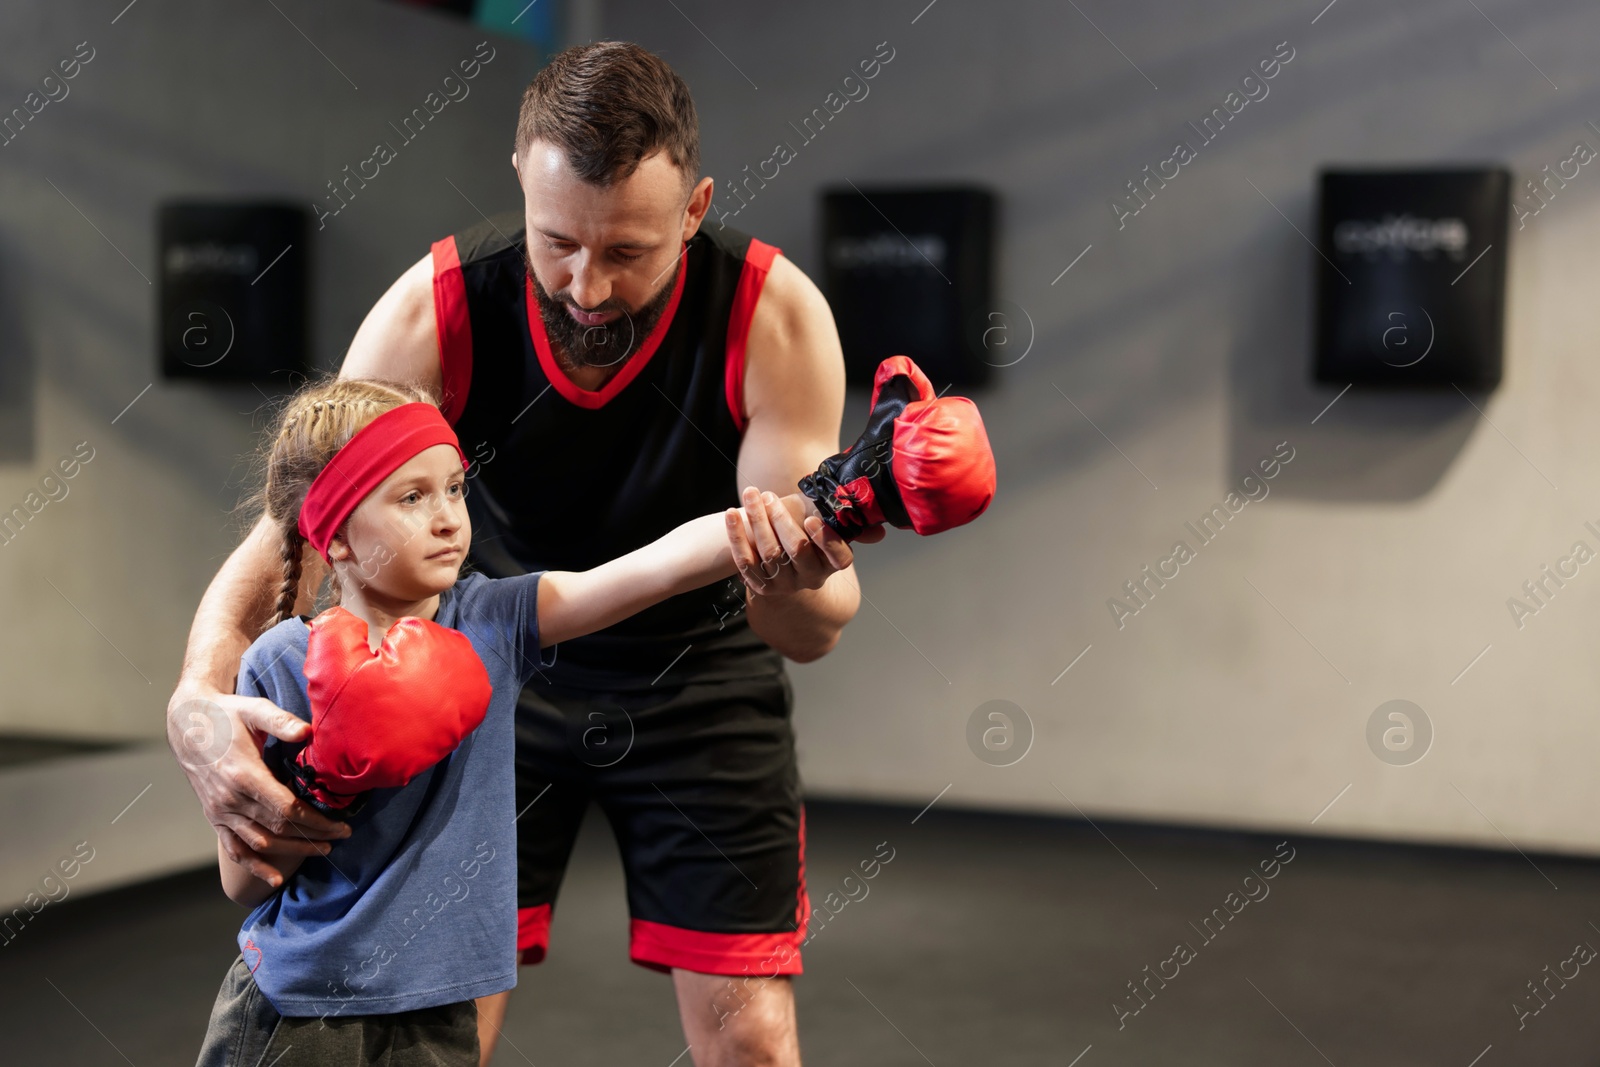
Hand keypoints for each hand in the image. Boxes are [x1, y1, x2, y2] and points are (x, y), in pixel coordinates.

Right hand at [167, 686, 351, 886]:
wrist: (186, 724)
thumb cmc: (226, 715)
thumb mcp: (254, 710)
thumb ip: (281, 722)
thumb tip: (308, 731)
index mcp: (244, 775)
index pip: (288, 808)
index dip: (316, 821)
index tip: (341, 825)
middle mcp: (231, 798)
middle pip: (279, 827)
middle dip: (313, 835)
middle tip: (341, 836)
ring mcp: (221, 810)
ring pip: (261, 841)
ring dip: (292, 850)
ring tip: (321, 849)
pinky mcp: (215, 816)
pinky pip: (234, 848)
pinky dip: (254, 866)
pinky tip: (273, 879)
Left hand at [726, 487, 877, 595]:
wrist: (783, 565)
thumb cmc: (808, 534)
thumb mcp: (828, 527)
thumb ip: (849, 525)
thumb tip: (879, 532)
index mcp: (832, 565)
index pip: (838, 558)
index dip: (826, 540)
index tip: (812, 519)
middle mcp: (810, 579)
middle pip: (797, 550)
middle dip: (782, 519)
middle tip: (769, 495)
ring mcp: (784, 585)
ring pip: (769, 553)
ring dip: (757, 521)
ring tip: (751, 494)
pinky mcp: (760, 586)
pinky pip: (744, 561)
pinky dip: (736, 535)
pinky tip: (731, 513)